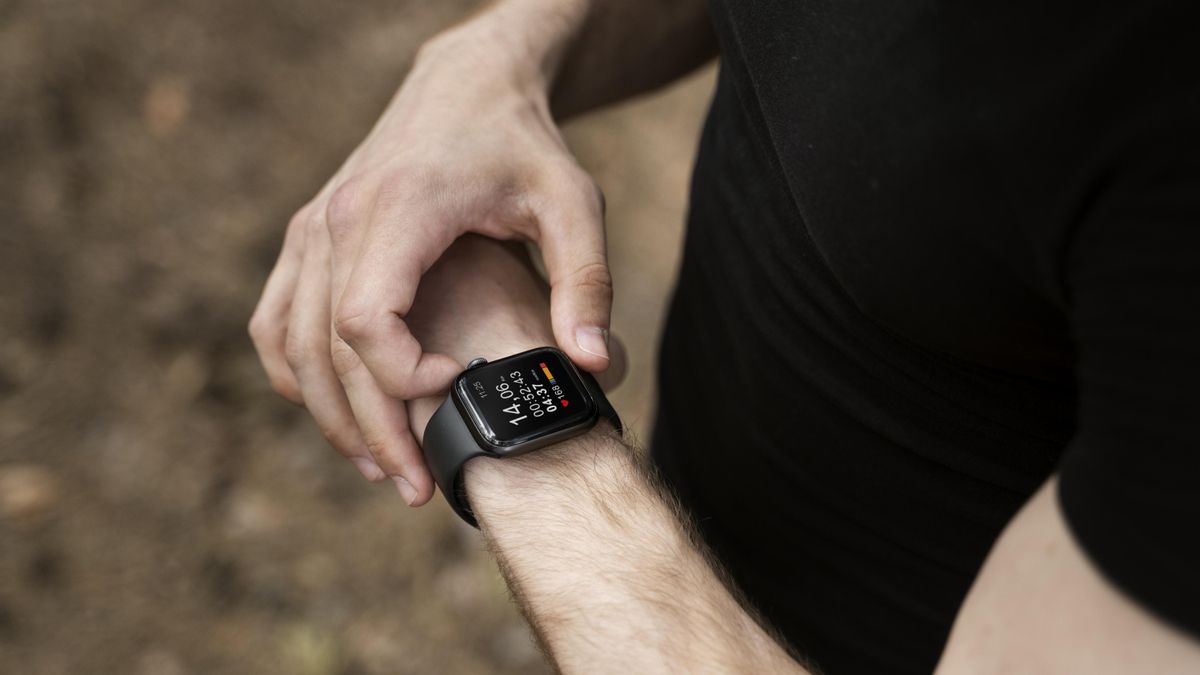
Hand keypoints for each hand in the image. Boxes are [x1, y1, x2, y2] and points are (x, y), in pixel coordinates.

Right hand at [248, 14, 611, 501]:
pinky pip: (276, 320)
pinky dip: (294, 373)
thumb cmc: (522, 145)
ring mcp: (313, 227)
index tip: (457, 389)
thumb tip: (593, 367)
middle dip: (371, 428)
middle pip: (327, 349)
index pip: (364, 319)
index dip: (401, 377)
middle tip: (416, 487)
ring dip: (329, 415)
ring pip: (291, 344)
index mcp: (400, 209)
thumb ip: (586, 282)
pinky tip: (333, 413)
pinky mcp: (309, 236)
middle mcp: (338, 218)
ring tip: (380, 468)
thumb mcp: (572, 203)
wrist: (467, 86)